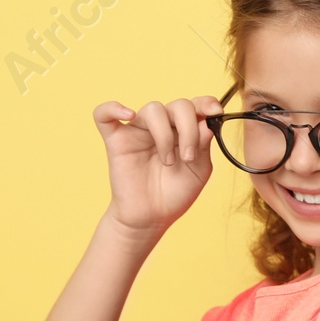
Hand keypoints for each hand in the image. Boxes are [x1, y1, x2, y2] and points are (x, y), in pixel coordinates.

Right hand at [95, 97, 221, 244]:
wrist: (152, 217)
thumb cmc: (176, 193)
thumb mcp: (199, 170)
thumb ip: (204, 145)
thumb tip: (206, 122)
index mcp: (185, 129)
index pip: (196, 104)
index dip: (207, 103)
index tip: (215, 113)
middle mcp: (164, 125)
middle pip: (178, 105)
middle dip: (188, 128)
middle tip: (188, 157)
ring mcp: (139, 131)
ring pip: (153, 109)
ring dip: (165, 134)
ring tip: (168, 161)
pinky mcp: (117, 141)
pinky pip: (104, 115)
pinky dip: (113, 108)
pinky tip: (129, 115)